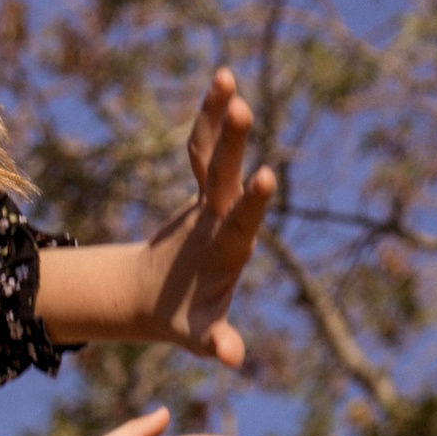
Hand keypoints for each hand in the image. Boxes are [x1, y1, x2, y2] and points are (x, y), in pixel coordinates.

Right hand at [31, 65, 279, 360]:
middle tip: (243, 107)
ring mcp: (219, 200)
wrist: (168, 301)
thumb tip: (233, 359)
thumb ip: (216, 340)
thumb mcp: (198, 332)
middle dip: (235, 143)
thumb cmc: (186, 320)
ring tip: (226, 76)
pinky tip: (221, 82)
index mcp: (231, 249)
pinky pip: (201, 150)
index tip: (267, 175)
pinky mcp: (205, 191)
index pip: (244, 220)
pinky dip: (207, 121)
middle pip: (231, 175)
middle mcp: (230, 218)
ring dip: (223, 118)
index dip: (254, 200)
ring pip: (218, 153)